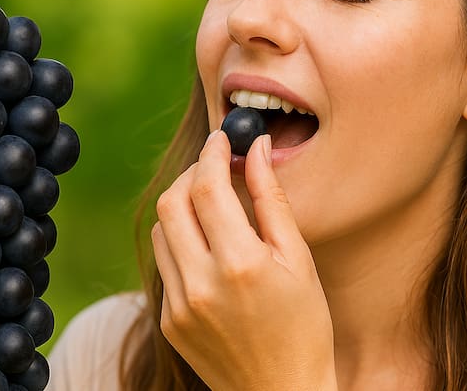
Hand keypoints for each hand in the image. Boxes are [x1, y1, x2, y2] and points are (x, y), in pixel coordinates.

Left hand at [152, 131, 336, 389]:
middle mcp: (200, 283)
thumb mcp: (299, 260)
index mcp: (240, 264)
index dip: (212, 153)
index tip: (222, 139)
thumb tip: (257, 149)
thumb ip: (272, 200)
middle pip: (172, 202)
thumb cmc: (305, 327)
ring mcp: (178, 305)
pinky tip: (209, 249)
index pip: (206, 186)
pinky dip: (181, 243)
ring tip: (213, 207)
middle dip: (191, 174)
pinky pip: (164, 264)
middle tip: (214, 167)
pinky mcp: (168, 320)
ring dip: (182, 208)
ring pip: (162, 230)